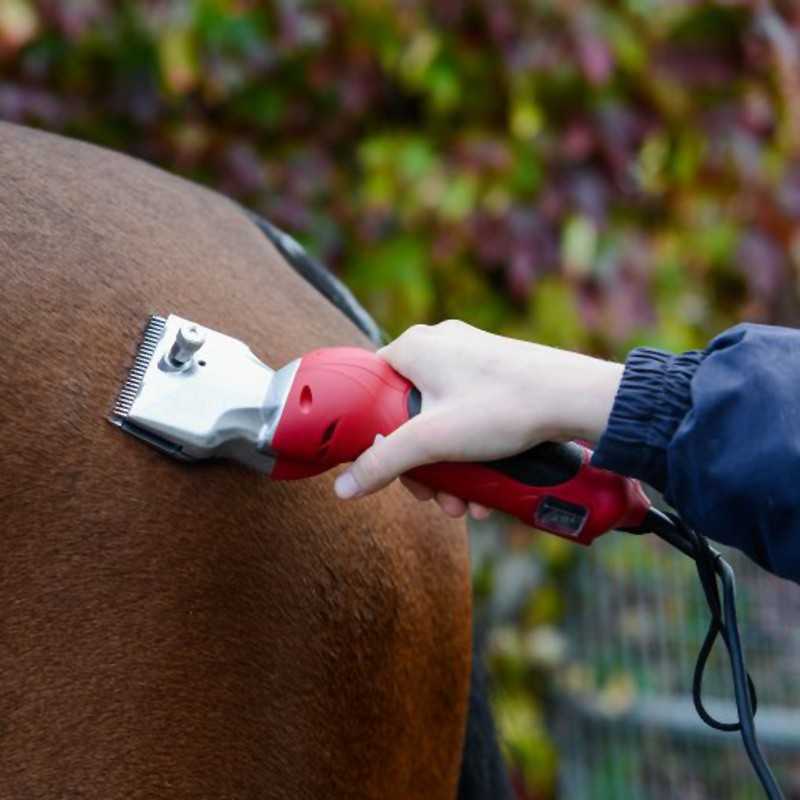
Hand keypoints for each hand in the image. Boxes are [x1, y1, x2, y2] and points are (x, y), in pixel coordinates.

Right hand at [334, 320, 622, 518]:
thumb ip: (384, 462)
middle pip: (408, 414)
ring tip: (467, 504)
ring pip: (442, 420)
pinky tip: (485, 488)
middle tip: (435, 497)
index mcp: (414, 347)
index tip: (389, 466)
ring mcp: (471, 358)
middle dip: (422, 465)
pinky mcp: (496, 373)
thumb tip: (344, 487)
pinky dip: (471, 452)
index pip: (372, 389)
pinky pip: (468, 415)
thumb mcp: (432, 440)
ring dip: (449, 467)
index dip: (374, 434)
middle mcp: (440, 345)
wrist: (573, 397)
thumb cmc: (501, 406)